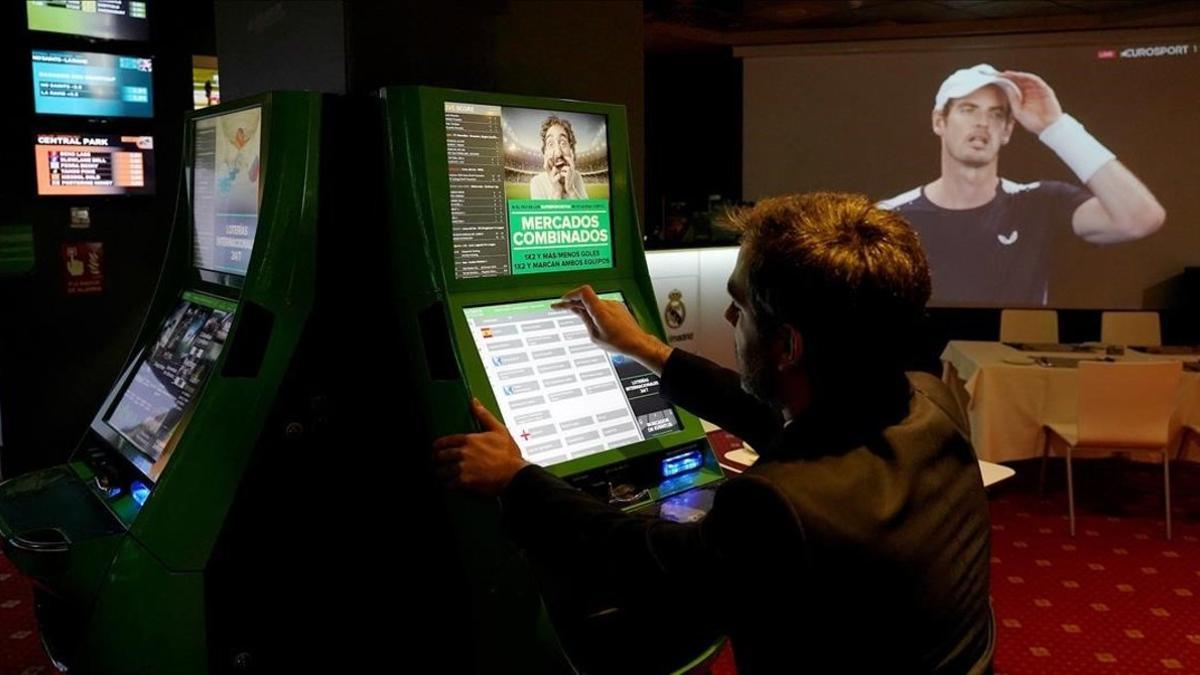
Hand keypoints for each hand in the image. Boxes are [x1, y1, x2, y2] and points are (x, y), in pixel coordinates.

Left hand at [432, 398, 528, 496]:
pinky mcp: (464, 483)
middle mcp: (462, 453)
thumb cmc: (509, 455)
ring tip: (444, 475)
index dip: (438, 446)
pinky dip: (449, 485)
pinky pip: (448, 485)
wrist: (515, 476)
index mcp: (468, 440)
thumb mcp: (499, 430)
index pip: (444, 441)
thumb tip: (474, 402)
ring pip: (442, 472)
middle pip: (440, 457)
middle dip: (438, 460)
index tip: (436, 449)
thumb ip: (484, 415)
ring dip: (442, 474)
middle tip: (439, 462)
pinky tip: (451, 485)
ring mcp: (462, 468)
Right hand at [552, 285, 672, 373]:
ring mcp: (614, 305)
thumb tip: (578, 311)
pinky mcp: (618, 308)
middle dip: (572, 302)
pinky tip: (589, 317)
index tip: (562, 301)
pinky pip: (602, 305)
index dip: (570, 295)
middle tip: (560, 307)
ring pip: (594, 301)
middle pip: (586, 297)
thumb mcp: (595, 336)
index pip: (583, 292)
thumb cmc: (619, 342)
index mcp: (600, 310)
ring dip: (583, 306)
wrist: (637, 343)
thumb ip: (585, 320)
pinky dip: (593, 309)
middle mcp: (607, 304)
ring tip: (574, 314)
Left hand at [1000, 70, 1062, 134]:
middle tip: (998, 74)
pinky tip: (1021, 76)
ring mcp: (1038, 90)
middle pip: (1018, 81)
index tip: (995, 79)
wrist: (1048, 127)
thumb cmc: (1033, 122)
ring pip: (1026, 79)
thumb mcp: (1018, 111)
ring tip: (1007, 74)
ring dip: (1017, 75)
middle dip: (1009, 77)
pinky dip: (1028, 77)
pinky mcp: (1045, 90)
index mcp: (1022, 98)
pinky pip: (1036, 81)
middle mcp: (1029, 92)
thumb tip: (1005, 88)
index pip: (1013, 87)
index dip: (1005, 82)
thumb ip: (1013, 99)